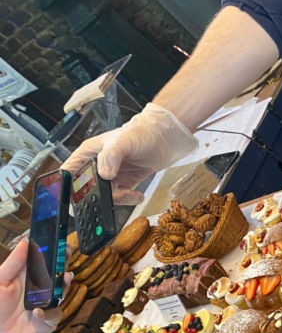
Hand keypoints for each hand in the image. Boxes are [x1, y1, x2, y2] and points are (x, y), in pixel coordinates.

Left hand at [0, 240, 71, 332]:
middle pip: (58, 272)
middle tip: (67, 252)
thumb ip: (12, 263)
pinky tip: (37, 311)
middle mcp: (42, 288)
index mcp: (30, 276)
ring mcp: (48, 303)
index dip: (53, 250)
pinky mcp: (49, 319)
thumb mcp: (0, 282)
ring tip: (65, 277)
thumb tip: (24, 243)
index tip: (58, 240)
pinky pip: (53, 314)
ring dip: (64, 284)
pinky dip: (46, 312)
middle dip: (64, 262)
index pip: (44, 260)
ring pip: (61, 291)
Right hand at [62, 104, 198, 205]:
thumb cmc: (140, 132)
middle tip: (114, 195)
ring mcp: (110, 175)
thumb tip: (104, 174)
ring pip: (103, 195)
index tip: (76, 197)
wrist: (164, 138)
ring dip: (117, 198)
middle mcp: (96, 166)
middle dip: (96, 196)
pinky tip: (137, 195)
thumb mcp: (123, 141)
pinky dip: (128, 199)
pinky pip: (121, 197)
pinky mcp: (124, 182)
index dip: (66, 186)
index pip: (68, 171)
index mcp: (88, 153)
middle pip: (86, 188)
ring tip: (131, 193)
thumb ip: (111, 155)